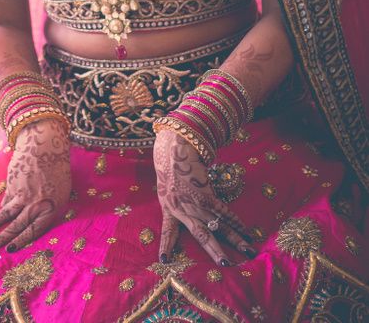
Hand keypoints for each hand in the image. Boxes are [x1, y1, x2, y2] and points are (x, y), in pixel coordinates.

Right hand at [0, 119, 70, 252]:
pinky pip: (6, 200)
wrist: (45, 144)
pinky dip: (2, 208)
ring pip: (6, 213)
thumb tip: (31, 220)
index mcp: (51, 208)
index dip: (22, 241)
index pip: (34, 230)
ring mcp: (22, 194)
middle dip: (3, 239)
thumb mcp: (60, 192)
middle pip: (17, 226)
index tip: (11, 249)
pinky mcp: (12, 184)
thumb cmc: (57, 169)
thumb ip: (47, 208)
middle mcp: (35, 204)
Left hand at [153, 129, 255, 266]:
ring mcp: (195, 201)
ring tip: (247, 250)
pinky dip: (236, 221)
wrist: (175, 148)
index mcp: (169, 208)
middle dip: (213, 250)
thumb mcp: (167, 191)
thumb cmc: (171, 169)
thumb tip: (190, 220)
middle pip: (200, 234)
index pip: (167, 231)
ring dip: (234, 239)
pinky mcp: (207, 192)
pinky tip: (246, 230)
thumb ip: (176, 206)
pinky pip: (224, 210)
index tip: (165, 260)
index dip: (166, 245)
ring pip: (217, 224)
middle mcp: (182, 208)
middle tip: (226, 265)